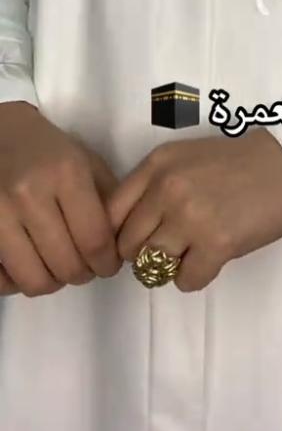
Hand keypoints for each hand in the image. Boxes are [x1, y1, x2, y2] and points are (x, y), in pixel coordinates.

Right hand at [0, 101, 121, 296]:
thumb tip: (121, 245)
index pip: (94, 240)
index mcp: (66, 174)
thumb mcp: (86, 160)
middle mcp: (30, 194)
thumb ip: (108, 200)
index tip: (109, 265)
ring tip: (57, 266)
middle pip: (66, 266)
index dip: (107, 263)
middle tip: (85, 266)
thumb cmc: (46, 147)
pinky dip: (16, 282)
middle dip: (83, 274)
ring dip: (52, 281)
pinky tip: (28, 264)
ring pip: (33, 280)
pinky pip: (0, 280)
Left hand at [107, 130, 281, 290]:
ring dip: (167, 269)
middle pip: (127, 245)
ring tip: (189, 256)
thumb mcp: (185, 160)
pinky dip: (195, 277)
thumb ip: (153, 186)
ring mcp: (190, 216)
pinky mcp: (217, 243)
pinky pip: (185, 280)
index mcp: (156, 165)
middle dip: (143, 255)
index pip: (110, 214)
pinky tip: (211, 260)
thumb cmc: (239, 163)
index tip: (138, 241)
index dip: (119, 235)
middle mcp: (166, 188)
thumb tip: (129, 231)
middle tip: (169, 250)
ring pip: (151, 266)